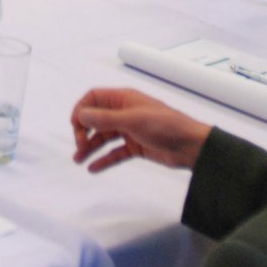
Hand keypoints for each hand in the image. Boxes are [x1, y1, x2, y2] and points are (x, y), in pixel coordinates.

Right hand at [70, 88, 212, 172]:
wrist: (191, 147)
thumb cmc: (165, 127)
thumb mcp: (132, 121)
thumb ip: (105, 118)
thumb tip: (81, 114)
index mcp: (124, 99)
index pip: (94, 98)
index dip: (82, 110)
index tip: (75, 127)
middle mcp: (125, 112)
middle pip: (96, 118)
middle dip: (84, 131)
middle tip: (79, 147)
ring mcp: (130, 130)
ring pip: (104, 137)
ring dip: (91, 147)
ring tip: (78, 160)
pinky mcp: (136, 146)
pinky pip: (115, 152)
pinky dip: (104, 159)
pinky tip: (93, 168)